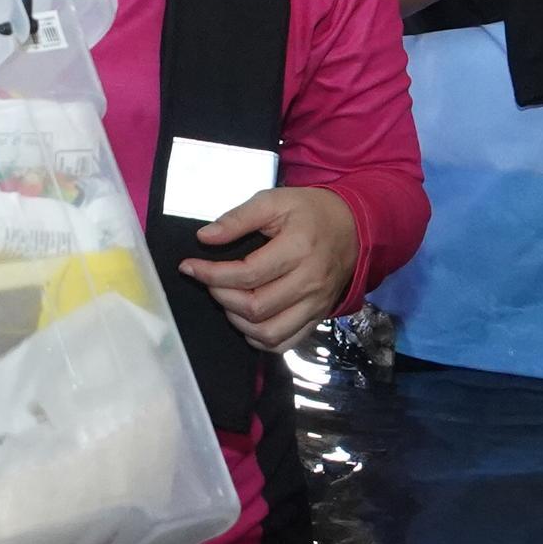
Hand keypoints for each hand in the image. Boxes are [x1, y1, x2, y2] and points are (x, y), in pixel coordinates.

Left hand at [182, 186, 360, 351]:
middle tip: (209, 282)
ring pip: (269, 332)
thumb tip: (205, 238)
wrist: (354, 226)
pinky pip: (286, 343)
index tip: (189, 267)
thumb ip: (238, 218)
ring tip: (226, 300)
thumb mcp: (275, 200)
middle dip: (221, 296)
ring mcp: (316, 304)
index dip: (211, 274)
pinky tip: (247, 321)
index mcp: (299, 248)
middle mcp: (310, 281)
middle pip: (255, 306)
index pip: (247, 273)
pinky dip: (260, 339)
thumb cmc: (310, 211)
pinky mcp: (318, 317)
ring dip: (237, 321)